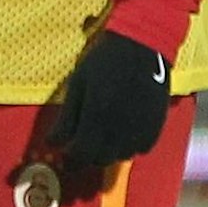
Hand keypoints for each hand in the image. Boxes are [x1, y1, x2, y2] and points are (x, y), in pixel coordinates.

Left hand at [47, 31, 172, 166]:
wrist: (141, 46)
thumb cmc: (103, 62)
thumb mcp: (77, 85)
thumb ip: (66, 118)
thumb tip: (51, 144)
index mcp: (96, 118)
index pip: (82, 155)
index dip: (71, 160)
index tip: (66, 156)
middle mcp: (120, 129)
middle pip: (101, 159)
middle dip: (88, 156)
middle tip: (82, 142)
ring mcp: (141, 129)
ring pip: (122, 156)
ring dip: (109, 152)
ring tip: (103, 135)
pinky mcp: (156, 126)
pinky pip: (142, 149)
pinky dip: (130, 146)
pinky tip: (123, 131)